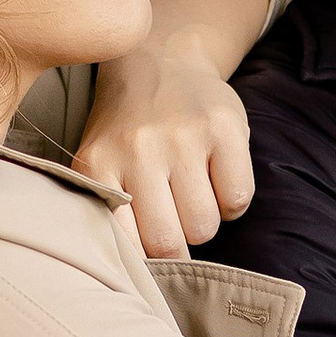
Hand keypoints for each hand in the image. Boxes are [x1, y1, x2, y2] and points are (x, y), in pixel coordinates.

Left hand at [74, 19, 256, 258]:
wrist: (161, 61)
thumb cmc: (128, 130)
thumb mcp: (101, 161)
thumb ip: (108, 209)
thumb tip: (135, 276)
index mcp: (97, 163)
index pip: (126, 245)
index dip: (143, 259)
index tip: (149, 251)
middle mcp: (138, 149)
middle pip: (169, 241)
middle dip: (177, 244)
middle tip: (174, 220)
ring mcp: (182, 136)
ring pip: (205, 225)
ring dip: (204, 222)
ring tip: (193, 195)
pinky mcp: (223, 127)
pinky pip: (237, 199)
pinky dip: (231, 202)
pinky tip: (217, 180)